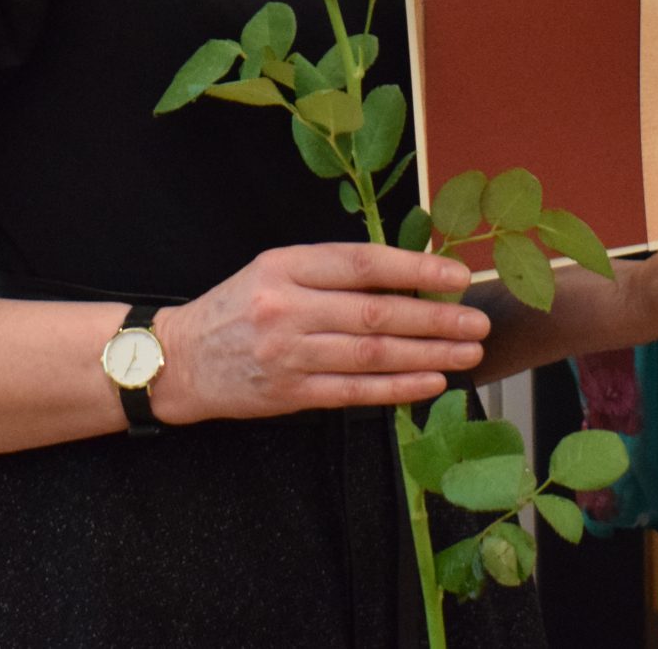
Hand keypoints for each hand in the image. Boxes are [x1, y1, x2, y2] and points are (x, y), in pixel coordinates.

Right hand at [148, 243, 488, 423]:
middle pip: (376, 311)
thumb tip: (406, 275)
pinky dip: (399, 388)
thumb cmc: (236, 309)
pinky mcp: (290, 394)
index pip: (362, 262)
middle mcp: (287, 308)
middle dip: (435, 317)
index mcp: (285, 266)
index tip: (456, 276)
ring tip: (468, 352)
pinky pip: (356, 392)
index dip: (414, 268)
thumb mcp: (273, 271)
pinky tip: (432, 382)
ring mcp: (289, 354)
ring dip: (428, 354)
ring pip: (373, 354)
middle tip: (478, 321)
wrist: (179, 360)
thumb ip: (329, 272)